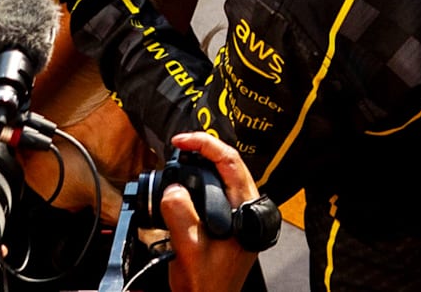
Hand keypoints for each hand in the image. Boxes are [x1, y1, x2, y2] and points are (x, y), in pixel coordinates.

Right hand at [160, 132, 262, 291]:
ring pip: (222, 175)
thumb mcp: (188, 249)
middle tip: (177, 147)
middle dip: (201, 150)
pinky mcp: (230, 218)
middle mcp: (248, 207)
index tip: (180, 142)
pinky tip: (184, 181)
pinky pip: (216, 188)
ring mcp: (240, 212)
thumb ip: (180, 215)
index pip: (231, 162)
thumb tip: (172, 189)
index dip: (205, 145)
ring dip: (199, 164)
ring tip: (179, 158)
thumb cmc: (205, 284)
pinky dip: (199, 179)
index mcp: (246, 210)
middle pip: (228, 163)